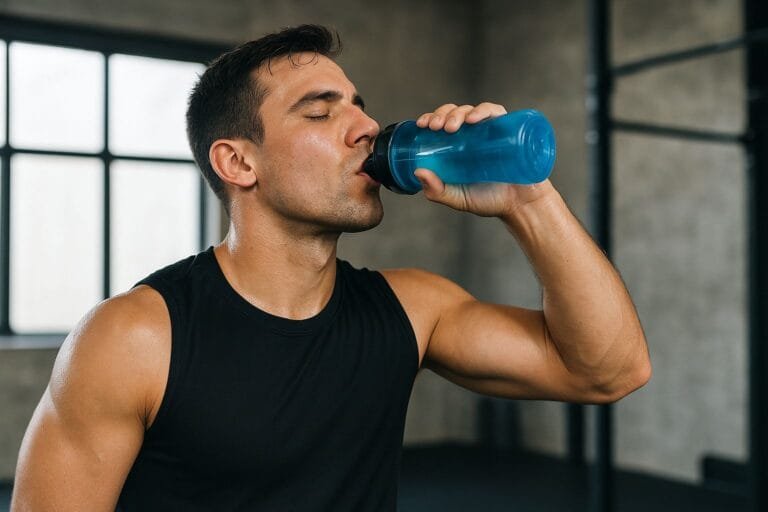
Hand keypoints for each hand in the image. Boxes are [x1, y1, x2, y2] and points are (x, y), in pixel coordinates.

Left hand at [414, 103, 553, 217]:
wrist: (520, 205)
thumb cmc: (488, 201)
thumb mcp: (457, 198)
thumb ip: (437, 191)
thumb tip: (418, 171)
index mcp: (458, 146)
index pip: (441, 123)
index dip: (431, 118)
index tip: (422, 125)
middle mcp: (474, 135)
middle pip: (454, 113)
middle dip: (442, 115)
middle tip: (435, 127)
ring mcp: (491, 130)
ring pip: (471, 110)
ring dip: (458, 113)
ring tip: (451, 126)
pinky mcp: (508, 128)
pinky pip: (495, 112)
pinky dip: (483, 111)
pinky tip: (473, 119)